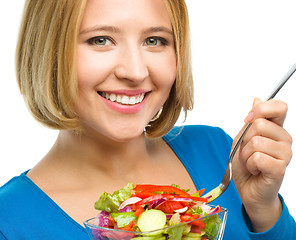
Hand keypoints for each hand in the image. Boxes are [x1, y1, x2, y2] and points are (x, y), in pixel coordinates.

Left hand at [232, 98, 292, 231]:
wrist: (247, 187)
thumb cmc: (245, 163)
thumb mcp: (242, 138)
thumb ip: (250, 121)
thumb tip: (257, 98)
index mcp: (276, 129)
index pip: (279, 107)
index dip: (261, 109)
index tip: (248, 119)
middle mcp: (284, 139)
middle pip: (259, 124)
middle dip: (244, 139)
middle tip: (247, 151)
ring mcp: (285, 153)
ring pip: (256, 141)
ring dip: (245, 154)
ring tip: (251, 162)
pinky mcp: (280, 168)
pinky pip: (257, 157)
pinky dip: (249, 164)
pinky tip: (255, 170)